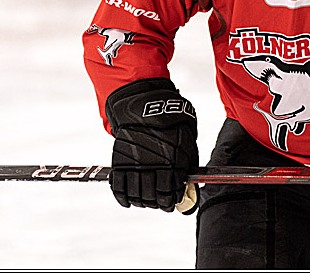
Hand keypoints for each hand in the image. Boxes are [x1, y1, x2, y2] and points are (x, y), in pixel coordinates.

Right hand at [105, 77, 198, 211]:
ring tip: (145, 201)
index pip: (170, 193)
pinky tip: (128, 201)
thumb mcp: (188, 141)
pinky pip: (118, 187)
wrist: (146, 105)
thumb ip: (188, 165)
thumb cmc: (171, 123)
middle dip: (157, 204)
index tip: (171, 203)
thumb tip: (190, 187)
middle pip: (153, 198)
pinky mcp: (120, 160)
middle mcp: (154, 165)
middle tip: (158, 203)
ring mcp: (135, 163)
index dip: (171, 202)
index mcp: (173, 161)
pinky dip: (123, 198)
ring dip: (142, 202)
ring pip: (136, 195)